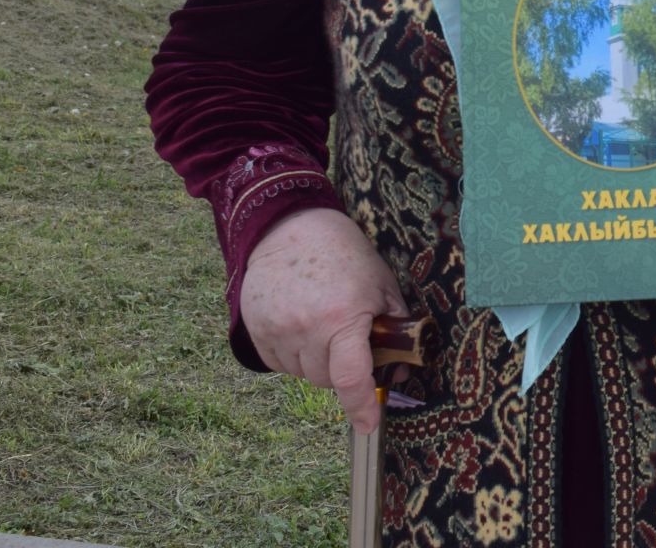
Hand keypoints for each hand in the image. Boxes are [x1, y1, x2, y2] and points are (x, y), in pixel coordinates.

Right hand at [239, 207, 408, 433]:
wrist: (290, 229)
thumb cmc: (345, 256)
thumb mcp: (382, 286)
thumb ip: (395, 329)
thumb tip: (400, 371)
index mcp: (342, 318)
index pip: (351, 378)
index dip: (362, 406)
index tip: (369, 425)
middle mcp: (306, 329)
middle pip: (328, 379)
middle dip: (343, 368)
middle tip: (349, 340)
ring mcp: (276, 331)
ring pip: (303, 374)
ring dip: (318, 362)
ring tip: (323, 324)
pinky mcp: (256, 331)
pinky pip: (280, 363)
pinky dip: (294, 355)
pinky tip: (302, 325)